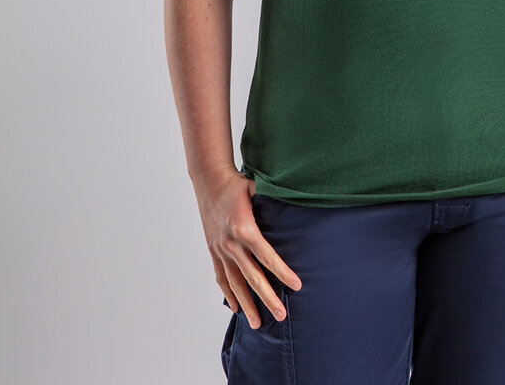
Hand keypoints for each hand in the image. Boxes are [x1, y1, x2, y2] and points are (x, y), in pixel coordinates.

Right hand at [192, 167, 301, 329]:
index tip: (296, 286)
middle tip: (281, 315)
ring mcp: (220, 250)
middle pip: (252, 277)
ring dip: (246, 305)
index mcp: (244, 229)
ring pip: (235, 283)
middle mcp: (231, 244)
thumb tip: (297, 197)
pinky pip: (221, 277)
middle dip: (267, 298)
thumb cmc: (236, 184)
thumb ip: (273, 198)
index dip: (282, 272)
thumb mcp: (256, 187)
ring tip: (258, 323)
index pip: (267, 256)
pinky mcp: (213, 251)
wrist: (208, 181)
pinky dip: (228, 294)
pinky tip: (235, 308)